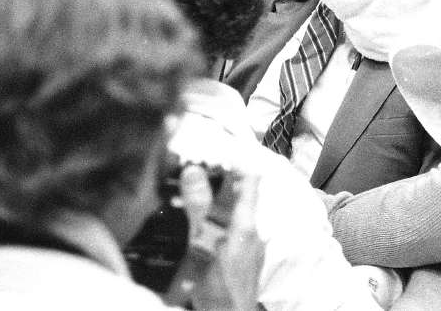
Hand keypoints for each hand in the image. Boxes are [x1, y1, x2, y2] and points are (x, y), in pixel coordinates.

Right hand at [181, 167, 262, 310]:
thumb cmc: (220, 290)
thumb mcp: (203, 246)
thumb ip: (199, 210)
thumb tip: (194, 172)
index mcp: (246, 224)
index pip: (249, 179)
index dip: (234, 160)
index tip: (213, 150)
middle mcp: (252, 233)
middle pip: (239, 196)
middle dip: (217, 182)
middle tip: (192, 170)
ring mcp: (248, 249)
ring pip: (233, 215)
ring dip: (213, 204)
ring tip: (188, 196)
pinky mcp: (241, 262)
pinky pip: (229, 233)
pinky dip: (214, 225)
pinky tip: (196, 230)